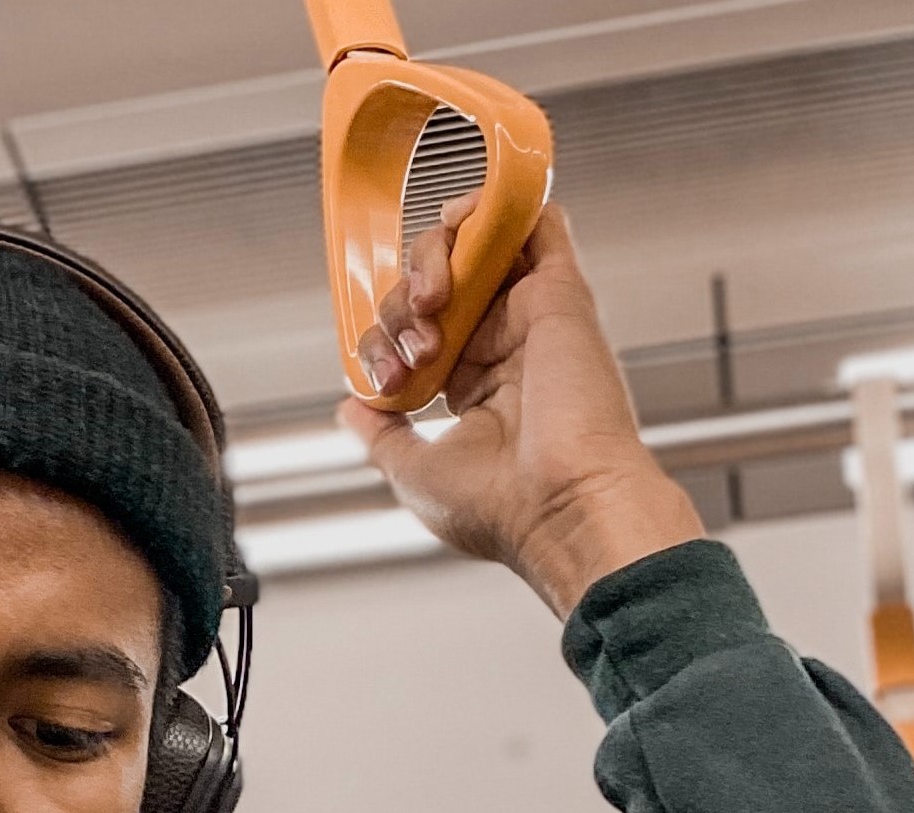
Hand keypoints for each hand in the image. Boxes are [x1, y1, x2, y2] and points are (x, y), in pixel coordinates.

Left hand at [342, 202, 703, 616]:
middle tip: (413, 349)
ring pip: (472, 245)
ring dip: (432, 256)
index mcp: (476, 387)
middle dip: (399, 304)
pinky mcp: (560, 292)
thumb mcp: (414, 471)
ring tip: (431, 300)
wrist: (562, 506)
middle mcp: (505, 347)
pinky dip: (494, 205)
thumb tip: (351, 406)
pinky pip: (534, 220)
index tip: (385, 382)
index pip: (415, 331)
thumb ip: (380, 434)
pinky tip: (463, 223)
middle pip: (434, 285)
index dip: (382, 342)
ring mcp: (533, 316)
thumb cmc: (500, 507)